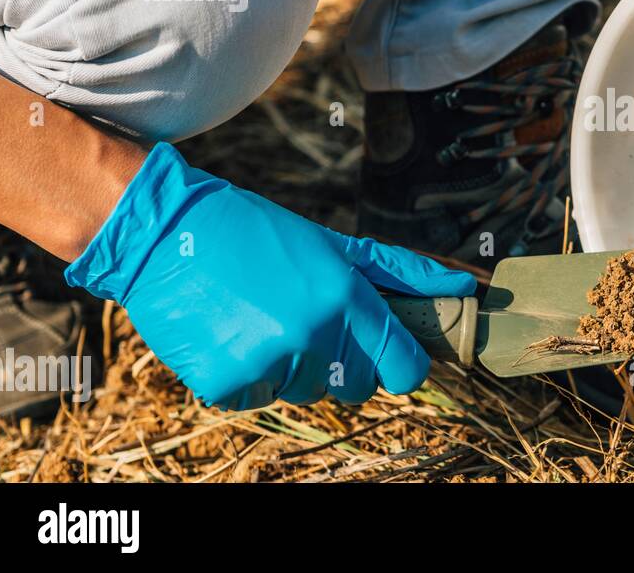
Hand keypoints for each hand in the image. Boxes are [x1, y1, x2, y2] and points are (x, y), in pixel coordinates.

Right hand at [65, 142, 475, 409]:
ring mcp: (268, 362)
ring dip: (292, 367)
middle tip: (311, 322)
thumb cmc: (259, 234)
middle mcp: (313, 333)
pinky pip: (258, 399)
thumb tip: (465, 287)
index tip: (389, 356)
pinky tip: (232, 333)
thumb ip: (403, 273)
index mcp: (346, 297)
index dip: (401, 366)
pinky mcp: (225, 383)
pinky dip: (248, 377)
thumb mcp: (336, 246)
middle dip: (343, 364)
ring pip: (306, 393)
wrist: (168, 234)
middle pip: (358, 388)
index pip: (405, 369)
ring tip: (263, 319)